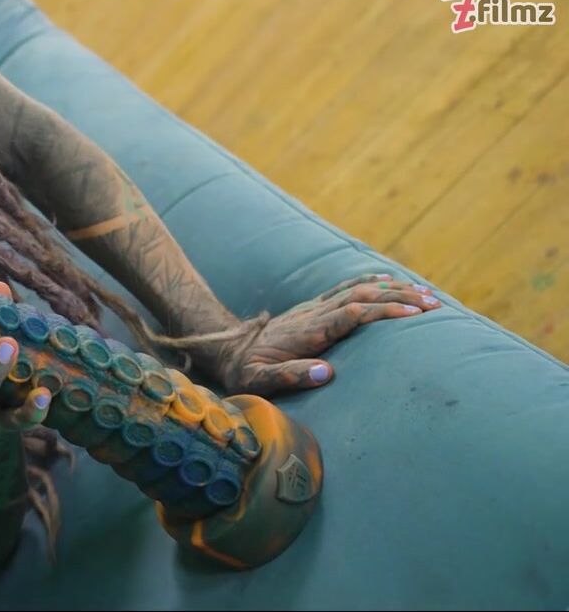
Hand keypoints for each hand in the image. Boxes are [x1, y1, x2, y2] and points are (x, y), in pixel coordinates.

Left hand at [216, 273, 441, 394]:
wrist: (227, 350)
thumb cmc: (245, 371)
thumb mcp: (259, 380)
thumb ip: (290, 376)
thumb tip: (328, 373)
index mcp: (307, 332)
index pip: (351, 314)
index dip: (382, 312)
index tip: (413, 314)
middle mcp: (313, 314)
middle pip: (362, 296)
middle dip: (400, 298)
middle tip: (435, 305)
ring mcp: (313, 308)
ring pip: (358, 289)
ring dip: (393, 289)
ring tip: (427, 293)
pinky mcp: (312, 307)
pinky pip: (345, 289)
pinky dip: (370, 282)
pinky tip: (389, 281)